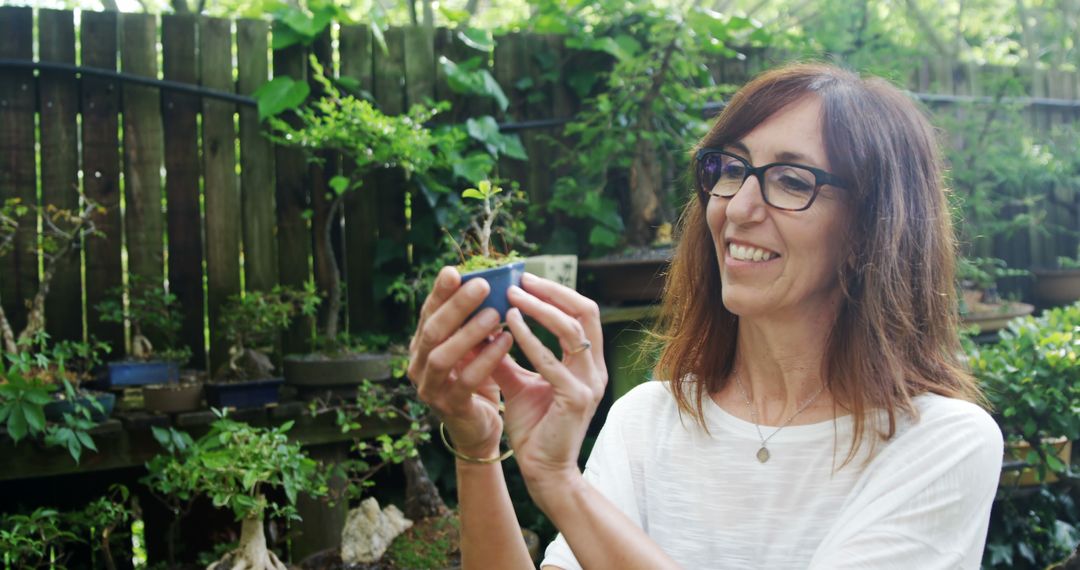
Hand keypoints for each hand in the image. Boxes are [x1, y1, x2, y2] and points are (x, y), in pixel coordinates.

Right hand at [408, 266, 515, 457]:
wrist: (478, 428)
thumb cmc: (476, 379)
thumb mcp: (472, 347)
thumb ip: (472, 321)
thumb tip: (488, 281)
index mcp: (422, 346)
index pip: (428, 313)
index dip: (440, 292)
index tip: (454, 271)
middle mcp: (419, 365)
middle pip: (432, 330)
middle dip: (456, 306)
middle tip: (482, 285)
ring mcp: (431, 389)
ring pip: (443, 356)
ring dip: (470, 332)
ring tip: (496, 314)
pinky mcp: (450, 408)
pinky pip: (467, 381)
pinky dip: (487, 360)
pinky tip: (507, 341)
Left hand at [495, 273, 607, 485]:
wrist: (543, 471)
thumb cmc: (534, 427)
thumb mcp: (520, 383)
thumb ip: (507, 355)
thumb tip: (483, 324)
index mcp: (588, 363)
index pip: (582, 314)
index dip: (557, 292)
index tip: (527, 278)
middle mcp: (595, 369)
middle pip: (586, 312)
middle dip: (553, 292)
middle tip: (521, 279)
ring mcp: (589, 383)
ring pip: (572, 331)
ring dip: (540, 309)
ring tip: (511, 297)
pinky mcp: (576, 399)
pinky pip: (552, 362)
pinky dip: (530, 339)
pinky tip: (509, 326)